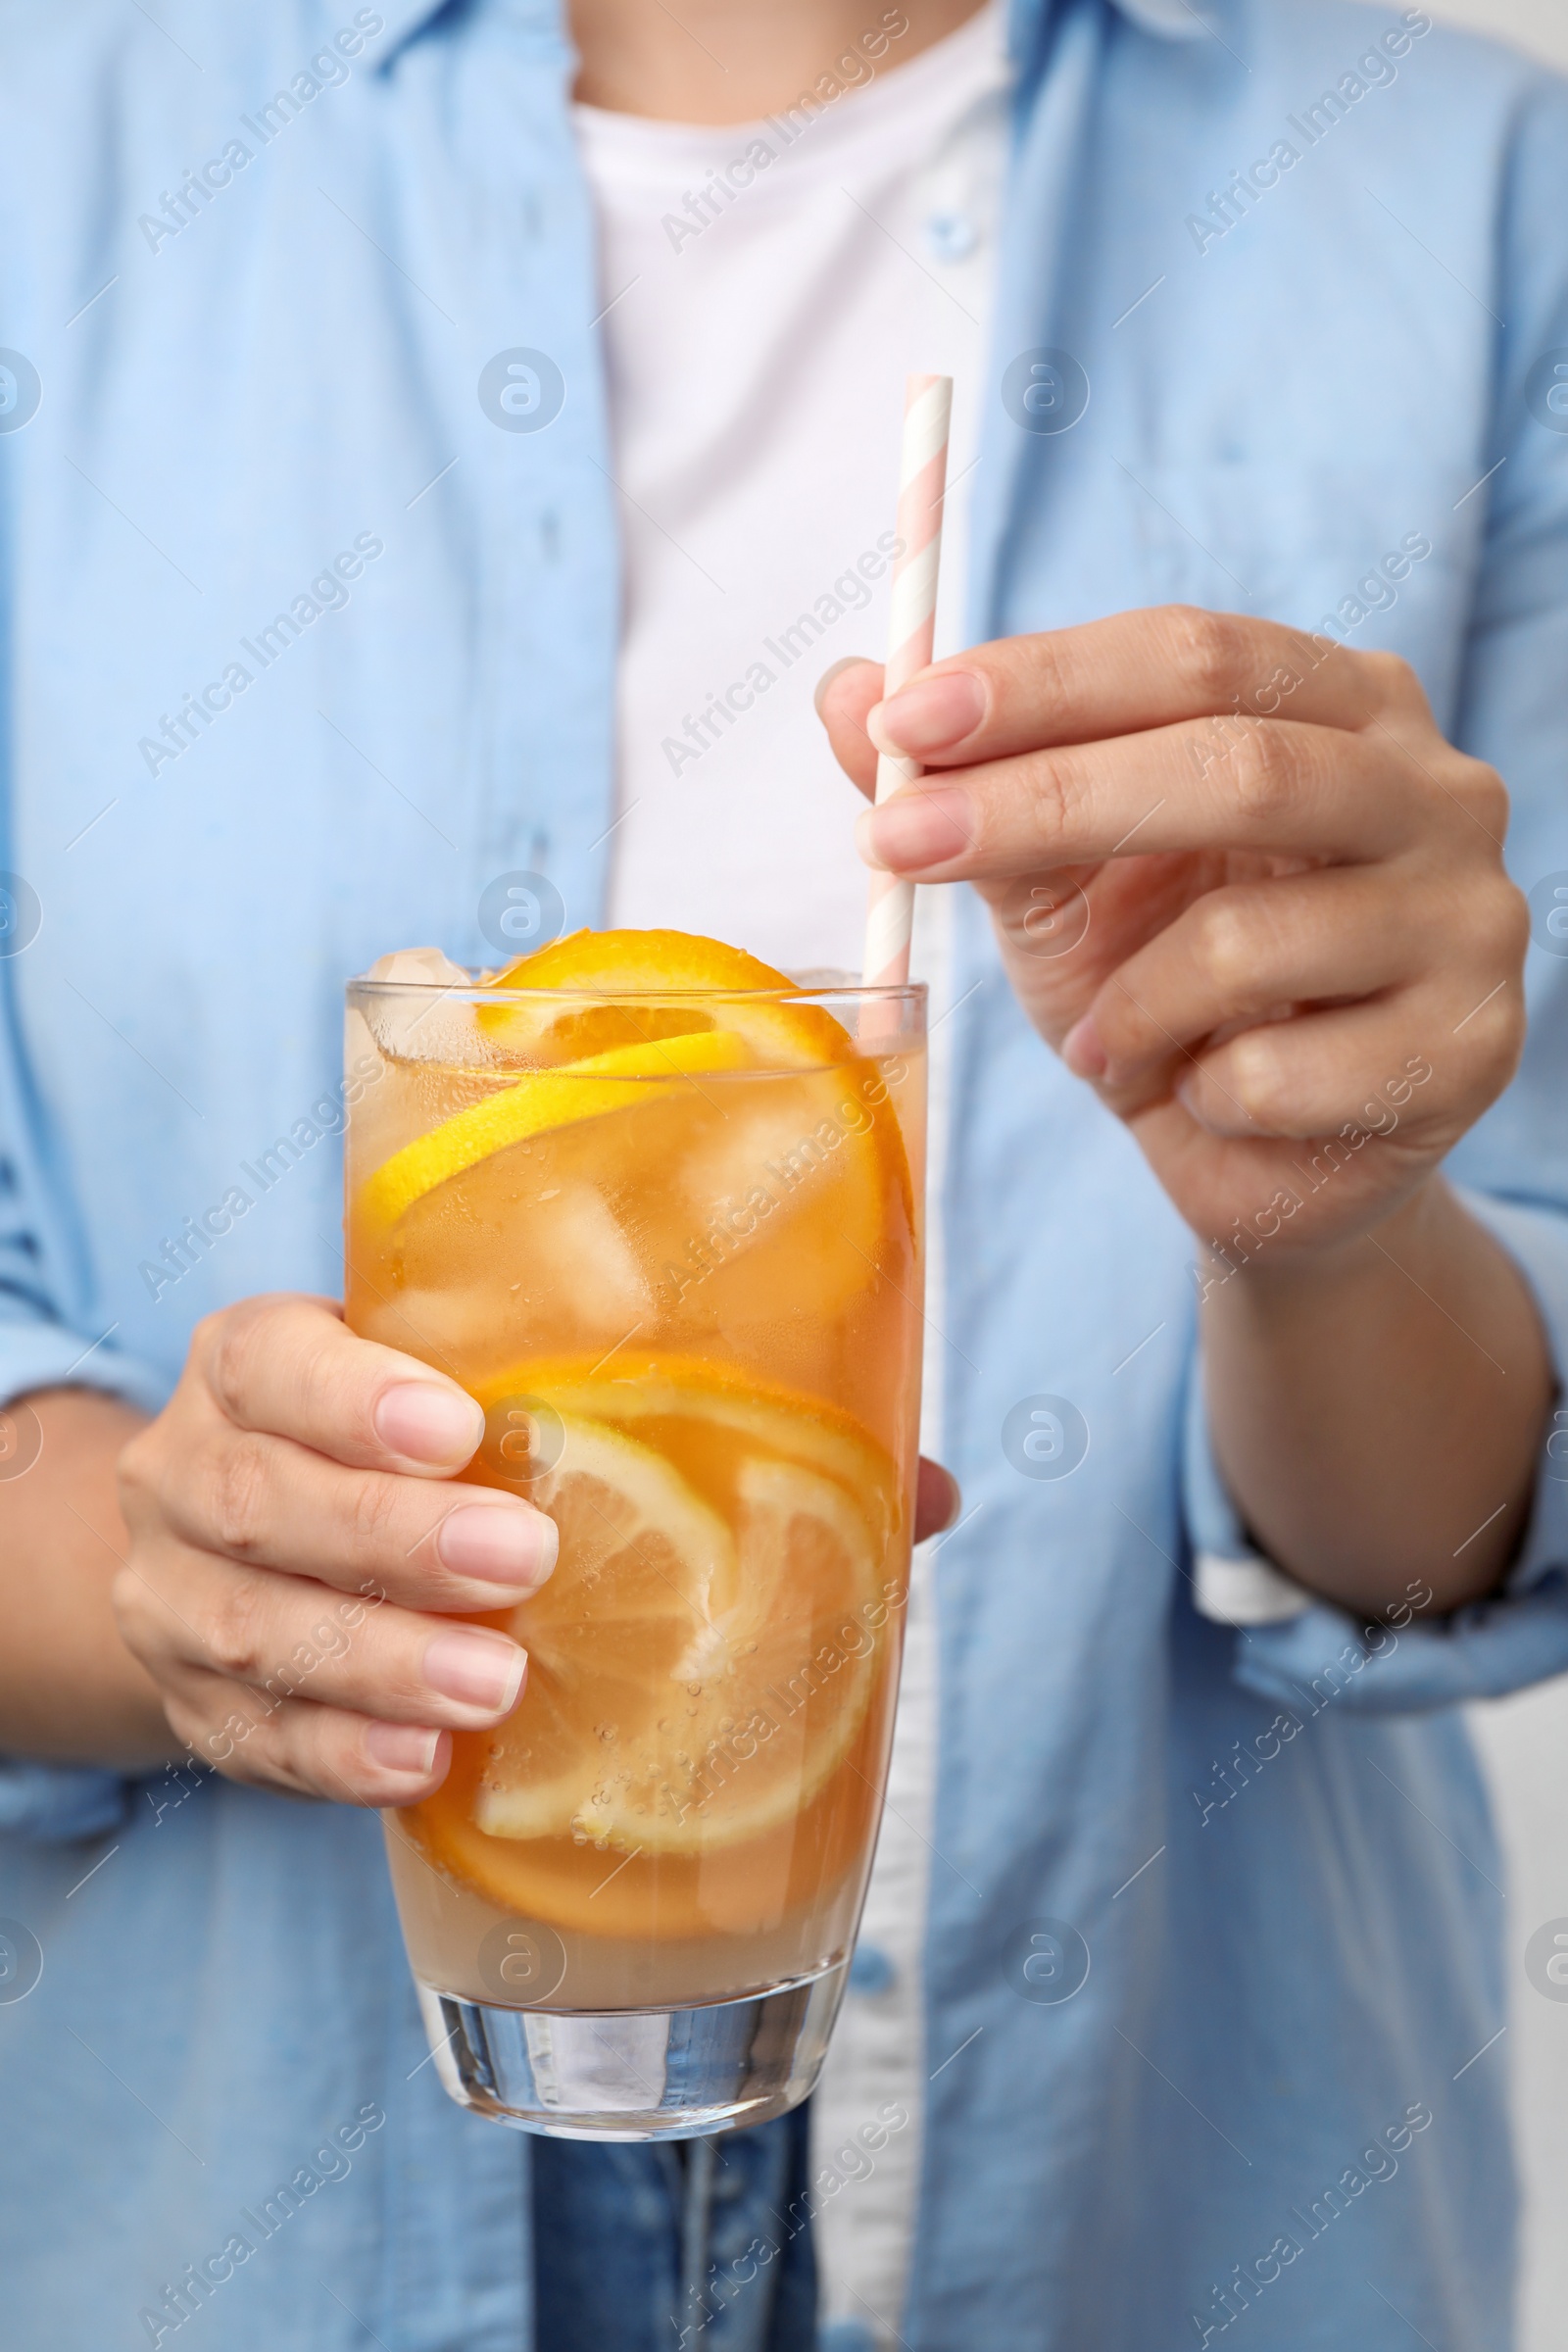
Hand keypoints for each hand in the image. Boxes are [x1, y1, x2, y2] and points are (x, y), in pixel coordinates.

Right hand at [111, 1294, 963, 1805]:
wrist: (237, 1558)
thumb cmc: (411, 1462)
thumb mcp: (496, 1405)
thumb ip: (687, 1421)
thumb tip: (926, 1492)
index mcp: (265, 1361)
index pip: (275, 1357)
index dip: (351, 1391)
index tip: (458, 1424)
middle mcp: (194, 1467)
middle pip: (260, 1499)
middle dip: (391, 1537)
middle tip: (523, 1569)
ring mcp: (177, 1599)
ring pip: (249, 1631)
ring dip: (375, 1664)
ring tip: (494, 1696)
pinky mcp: (200, 1715)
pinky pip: (251, 1745)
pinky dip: (334, 1759)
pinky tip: (420, 1774)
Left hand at [822, 608, 1528, 1260]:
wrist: (1260, 1159)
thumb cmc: (1162, 991)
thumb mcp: (1048, 882)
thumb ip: (964, 785)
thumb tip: (841, 690)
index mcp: (1342, 705)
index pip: (1194, 653)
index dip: (1043, 681)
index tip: (906, 721)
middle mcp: (1435, 788)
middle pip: (1240, 766)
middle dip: (1047, 803)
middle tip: (897, 843)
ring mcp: (1470, 921)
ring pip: (1249, 939)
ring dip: (1126, 1001)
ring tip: (1097, 1039)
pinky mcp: (1467, 1054)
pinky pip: (1277, 1075)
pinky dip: (1195, 1094)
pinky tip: (1201, 1098)